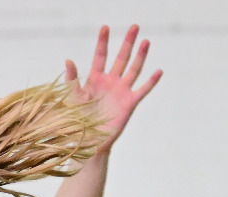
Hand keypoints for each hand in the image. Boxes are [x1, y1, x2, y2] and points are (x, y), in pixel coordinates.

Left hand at [65, 25, 161, 153]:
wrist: (88, 140)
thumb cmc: (78, 120)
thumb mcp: (73, 97)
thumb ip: (72, 79)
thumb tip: (68, 59)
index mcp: (95, 78)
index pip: (100, 55)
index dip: (103, 41)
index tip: (105, 27)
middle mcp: (110, 81)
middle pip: (121, 57)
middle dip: (127, 42)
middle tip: (134, 26)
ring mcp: (121, 91)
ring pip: (133, 69)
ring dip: (140, 56)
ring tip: (146, 41)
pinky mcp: (129, 103)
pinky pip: (142, 90)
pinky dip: (151, 81)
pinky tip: (158, 71)